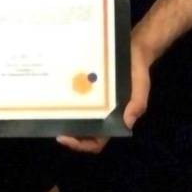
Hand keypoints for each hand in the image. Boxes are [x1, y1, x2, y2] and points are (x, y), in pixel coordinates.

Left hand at [56, 38, 151, 152]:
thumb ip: (137, 103)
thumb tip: (127, 123)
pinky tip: (57, 91)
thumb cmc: (138, 69)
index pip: (96, 141)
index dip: (81, 144)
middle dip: (67, 132)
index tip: (65, 137)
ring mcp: (94, 100)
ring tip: (51, 110)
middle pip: (82, 131)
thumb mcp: (141, 85)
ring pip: (77, 114)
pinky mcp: (89, 86)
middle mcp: (102, 112)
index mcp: (114, 119)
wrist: (134, 46)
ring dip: (65, 116)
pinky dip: (68, 97)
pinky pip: (76, 95)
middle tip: (53, 123)